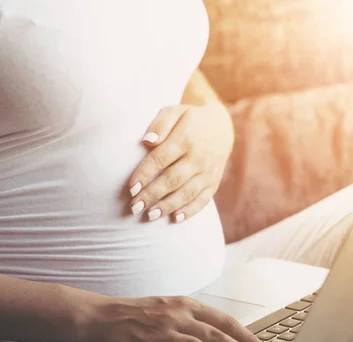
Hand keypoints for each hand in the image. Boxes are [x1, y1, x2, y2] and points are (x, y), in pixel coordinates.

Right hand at [87, 295, 272, 341]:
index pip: (223, 320)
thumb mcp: (168, 306)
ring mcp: (159, 334)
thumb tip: (223, 333)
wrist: (102, 317)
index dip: (246, 336)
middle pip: (216, 335)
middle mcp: (174, 317)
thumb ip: (193, 317)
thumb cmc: (136, 313)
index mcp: (183, 304)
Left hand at [128, 103, 233, 222]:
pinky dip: (191, 211)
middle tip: (134, 207)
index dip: (145, 174)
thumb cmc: (188, 120)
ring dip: (168, 206)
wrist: (221, 126)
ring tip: (149, 216)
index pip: (161, 158)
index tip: (131, 188)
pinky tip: (175, 219)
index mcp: (186, 138)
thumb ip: (160, 123)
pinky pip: (204, 199)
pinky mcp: (214, 182)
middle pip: (172, 179)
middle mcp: (199, 157)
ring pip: (187, 192)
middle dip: (152, 195)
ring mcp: (208, 172)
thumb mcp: (175, 111)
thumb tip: (147, 141)